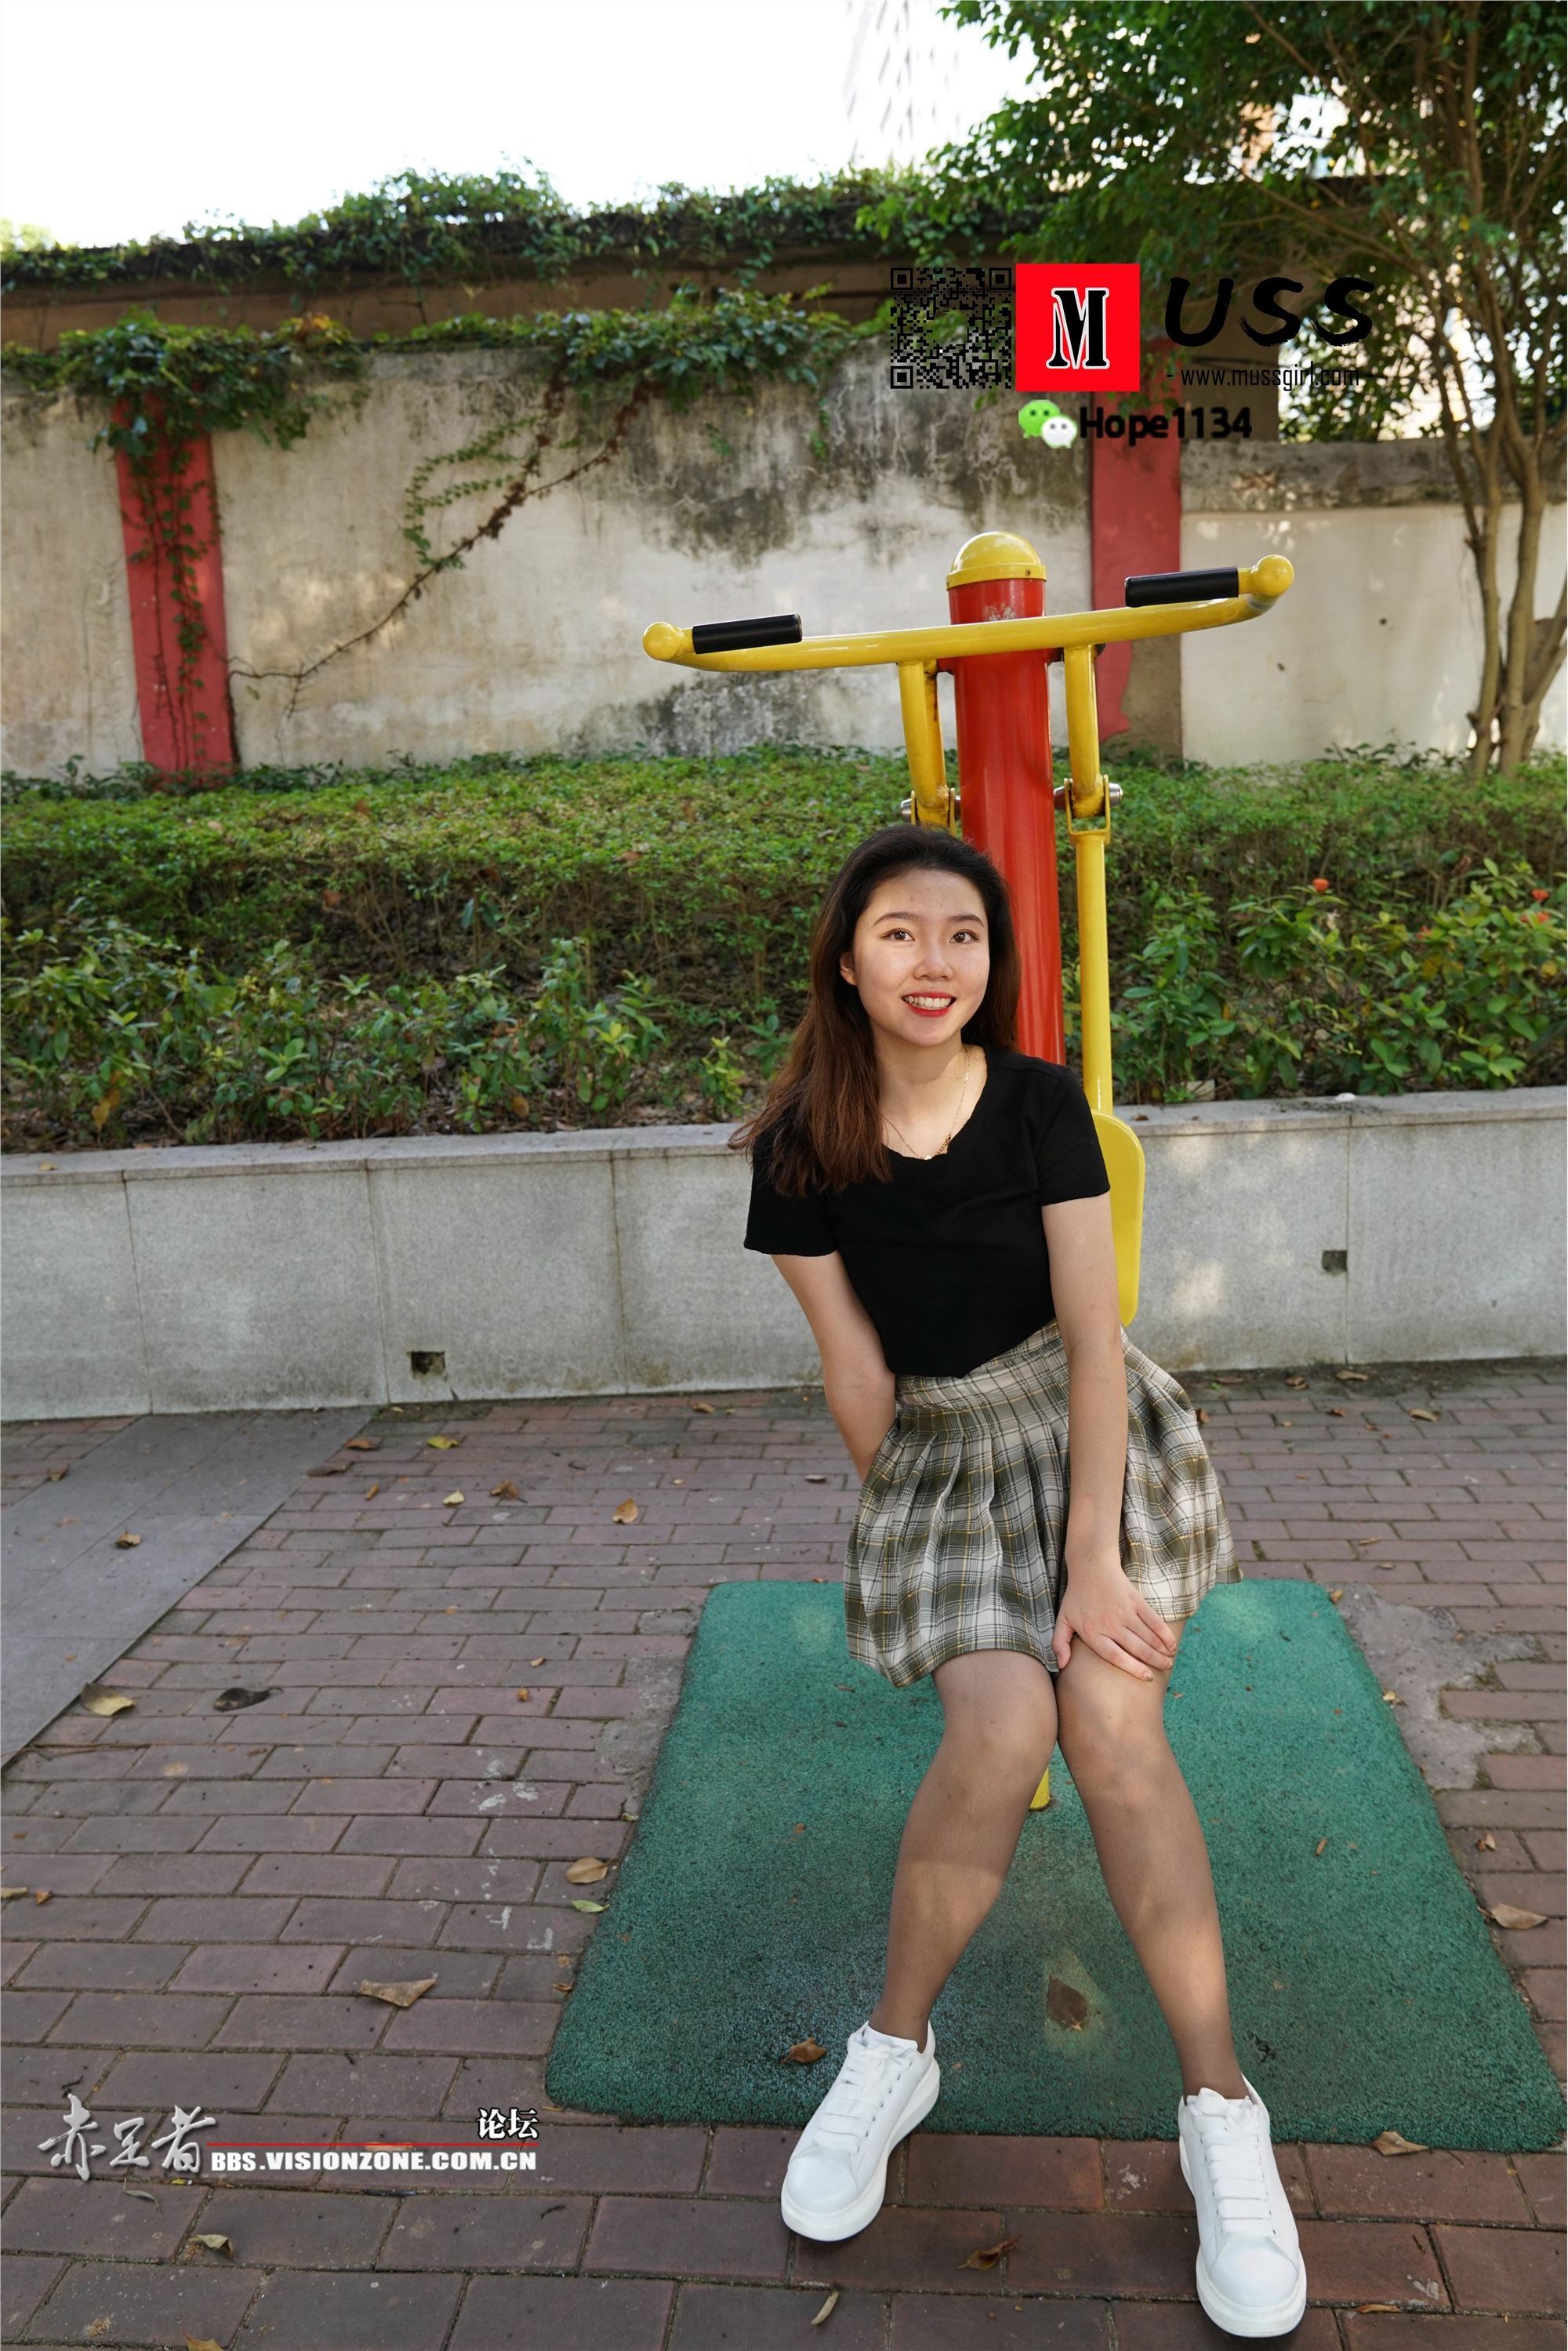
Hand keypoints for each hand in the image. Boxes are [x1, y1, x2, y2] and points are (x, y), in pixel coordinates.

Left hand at [1051, 1558, 1179, 1680]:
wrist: (1091, 1567)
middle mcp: (1110, 1625)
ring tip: (1169, 1660)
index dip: (1133, 1668)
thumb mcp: (1062, 1620)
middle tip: (1165, 1668)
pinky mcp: (1136, 1601)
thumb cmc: (1077, 1597)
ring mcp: (1124, 1612)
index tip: (1147, 1677)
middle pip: (1137, 1649)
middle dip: (1154, 1662)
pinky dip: (1164, 1634)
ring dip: (1162, 1651)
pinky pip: (1154, 1621)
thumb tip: (1061, 1666)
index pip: (1115, 1656)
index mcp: (1092, 1633)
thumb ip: (1059, 1644)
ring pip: (1148, 1637)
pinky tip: (1171, 1644)